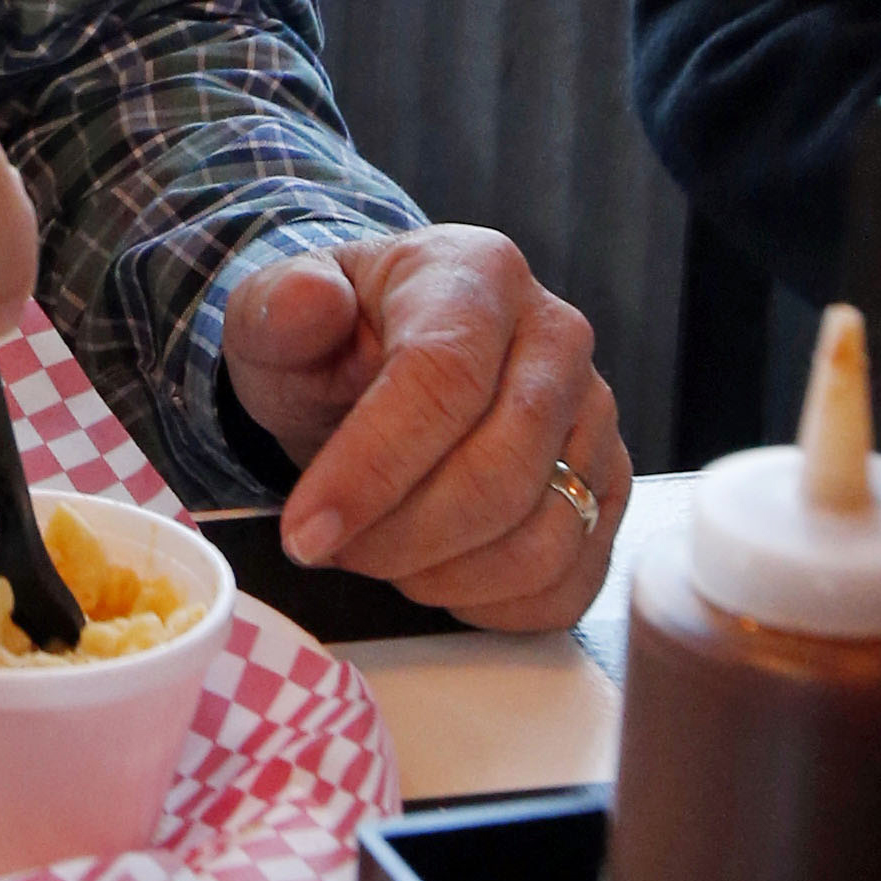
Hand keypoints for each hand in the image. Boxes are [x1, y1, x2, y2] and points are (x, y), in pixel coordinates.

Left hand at [222, 226, 628, 631]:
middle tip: (333, 548)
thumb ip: (278, 309)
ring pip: (542, 539)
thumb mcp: (274, 316)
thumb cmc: (331, 345)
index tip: (307, 532)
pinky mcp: (606, 488)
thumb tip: (309, 300)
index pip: (443, 380)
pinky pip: (569, 581)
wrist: (376, 365)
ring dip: (442, 575)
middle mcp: (556, 340)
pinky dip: (492, 604)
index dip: (371, 469)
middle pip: (500, 473)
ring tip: (378, 554)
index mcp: (478, 275)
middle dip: (400, 537)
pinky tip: (434, 574)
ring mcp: (594, 418)